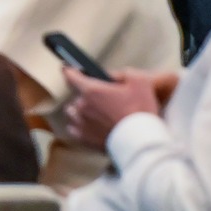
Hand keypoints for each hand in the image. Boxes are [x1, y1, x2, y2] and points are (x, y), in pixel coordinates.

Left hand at [59, 68, 178, 150]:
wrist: (141, 142)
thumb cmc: (140, 111)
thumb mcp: (138, 81)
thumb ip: (121, 73)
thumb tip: (110, 75)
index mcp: (92, 90)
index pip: (70, 75)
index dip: (69, 70)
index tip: (69, 69)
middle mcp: (82, 106)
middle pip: (75, 95)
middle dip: (86, 94)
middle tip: (103, 98)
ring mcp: (81, 124)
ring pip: (72, 112)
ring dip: (80, 110)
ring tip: (96, 112)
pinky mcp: (84, 139)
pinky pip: (73, 129)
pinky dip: (79, 126)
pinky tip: (91, 125)